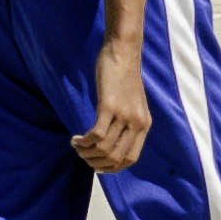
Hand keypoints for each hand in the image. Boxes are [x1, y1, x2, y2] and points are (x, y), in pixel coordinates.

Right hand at [75, 34, 150, 172]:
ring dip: (87, 152)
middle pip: (115, 157)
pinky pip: (96, 134)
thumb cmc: (123, 75)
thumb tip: (112, 141)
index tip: (97, 165)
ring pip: (104, 149)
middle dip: (95, 162)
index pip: (130, 159)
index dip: (112, 167)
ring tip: (77, 146)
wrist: (123, 51)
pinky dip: (84, 142)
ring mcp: (124, 115)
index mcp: (144, 124)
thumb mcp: (131, 102)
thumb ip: (127, 121)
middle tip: (83, 154)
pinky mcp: (109, 106)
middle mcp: (137, 123)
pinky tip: (76, 139)